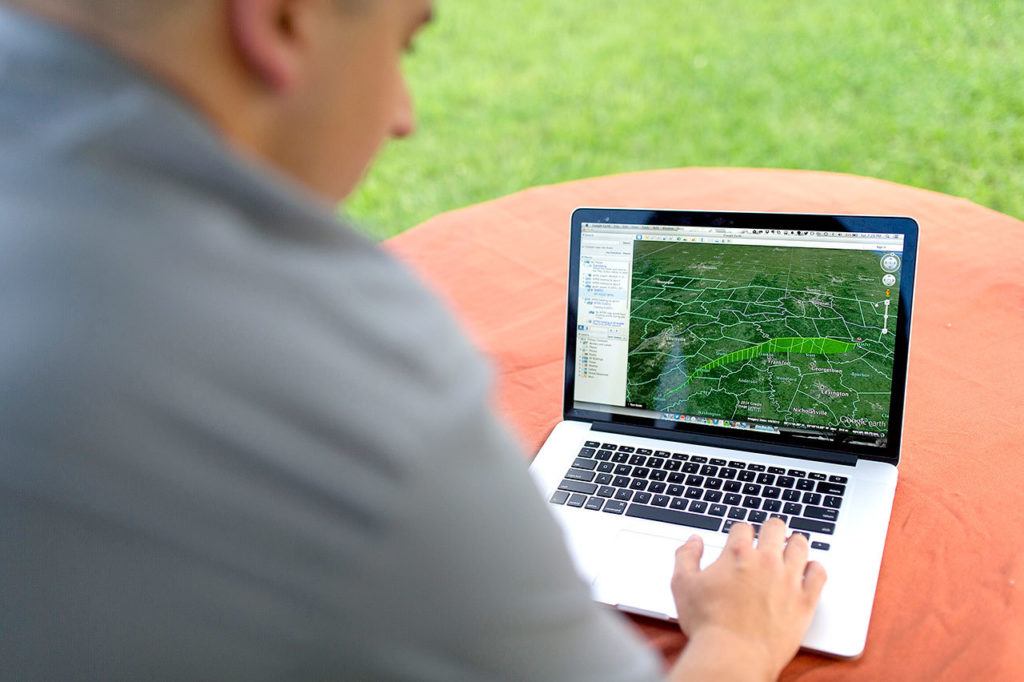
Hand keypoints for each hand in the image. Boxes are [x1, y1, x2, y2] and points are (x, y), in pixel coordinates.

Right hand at [667, 519, 826, 681]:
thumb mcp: (682, 585)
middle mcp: (766, 561)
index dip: (741, 531)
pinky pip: (819, 574)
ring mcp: (788, 579)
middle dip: (770, 529)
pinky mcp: (805, 600)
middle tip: (768, 536)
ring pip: (800, 546)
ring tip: (791, 546)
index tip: (741, 539)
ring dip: (794, 543)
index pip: (743, 527)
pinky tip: (809, 570)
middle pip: (775, 528)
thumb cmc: (707, 623)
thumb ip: (686, 556)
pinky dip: (815, 568)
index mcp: (736, 553)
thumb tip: (694, 540)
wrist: (733, 655)